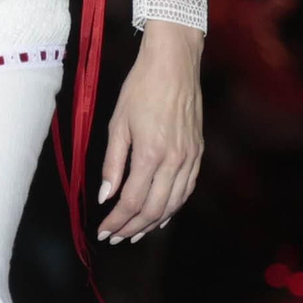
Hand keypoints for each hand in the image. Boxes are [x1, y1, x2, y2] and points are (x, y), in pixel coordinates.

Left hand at [97, 22, 203, 242]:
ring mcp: (190, 158)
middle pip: (154, 209)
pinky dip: (174, 207)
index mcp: (150, 153)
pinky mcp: (198, 152)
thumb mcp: (118, 123)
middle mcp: (174, 160)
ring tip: (135, 233)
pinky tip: (162, 215)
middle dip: (133, 228)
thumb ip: (113, 163)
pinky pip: (187, 189)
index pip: (132, 201)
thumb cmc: (141, 88)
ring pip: (174, 204)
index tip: (104, 231)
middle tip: (116, 237)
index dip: (117, 221)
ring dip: (153, 223)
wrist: (174, 65)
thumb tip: (107, 196)